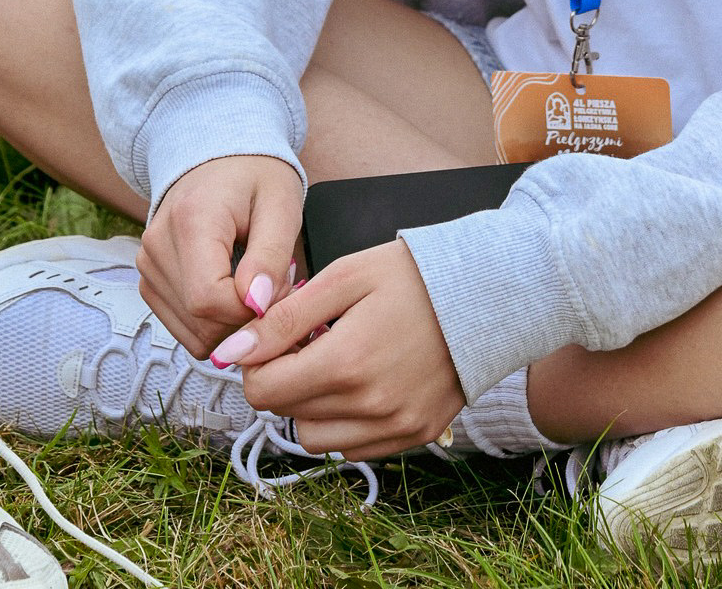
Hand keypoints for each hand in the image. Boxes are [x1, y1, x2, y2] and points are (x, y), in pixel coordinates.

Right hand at [137, 154, 303, 358]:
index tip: (280, 283)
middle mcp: (157, 245)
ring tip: (253, 280)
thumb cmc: (256, 177)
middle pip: (200, 321)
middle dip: (246, 316)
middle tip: (272, 281)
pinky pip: (184, 329)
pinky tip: (232, 289)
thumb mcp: (280, 204)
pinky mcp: (148, 281)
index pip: (208, 300)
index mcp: (190, 220)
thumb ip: (270, 255)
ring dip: (231, 322)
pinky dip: (213, 323)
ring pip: (193, 332)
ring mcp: (147, 265)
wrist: (221, 159)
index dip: (250, 308)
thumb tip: (256, 304)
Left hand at [217, 240, 463, 460]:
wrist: (489, 292)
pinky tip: (365, 380)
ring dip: (312, 404)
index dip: (258, 362)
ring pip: (316, 438)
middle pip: (285, 413)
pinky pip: (354, 447)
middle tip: (312, 339)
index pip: (262, 390)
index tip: (277, 335)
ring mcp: (395, 428)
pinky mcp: (415, 436)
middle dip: (285, 377)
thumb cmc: (414, 275)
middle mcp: (369, 407)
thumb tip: (232, 352)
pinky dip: (346, 420)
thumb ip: (284, 318)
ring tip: (339, 360)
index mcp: (346, 363)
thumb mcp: (344, 277)